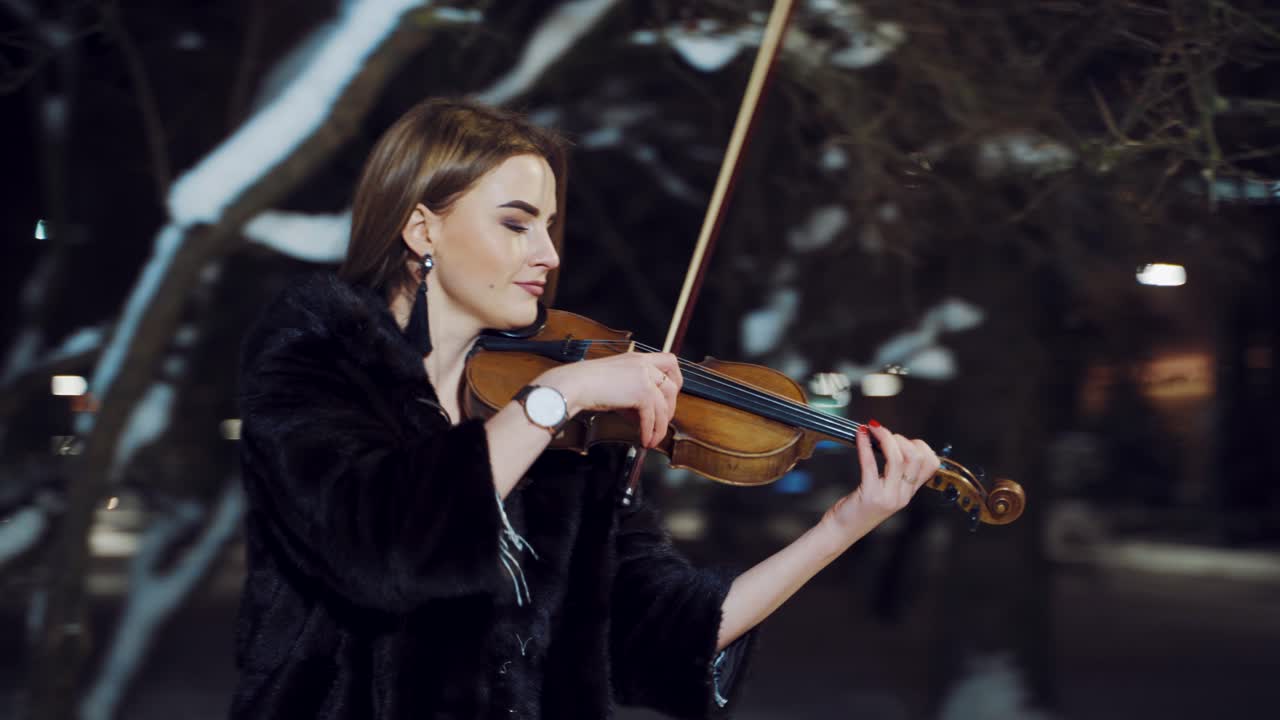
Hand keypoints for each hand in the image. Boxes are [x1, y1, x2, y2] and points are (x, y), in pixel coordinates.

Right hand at [536, 351, 681, 448]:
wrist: (575, 384)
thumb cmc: (586, 384)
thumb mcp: (615, 382)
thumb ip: (631, 392)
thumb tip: (641, 413)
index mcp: (637, 358)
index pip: (670, 361)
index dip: (676, 378)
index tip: (673, 394)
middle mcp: (643, 364)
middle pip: (672, 386)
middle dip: (670, 408)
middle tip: (662, 422)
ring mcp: (644, 377)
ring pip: (663, 406)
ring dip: (661, 426)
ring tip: (653, 439)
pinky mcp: (641, 393)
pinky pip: (652, 416)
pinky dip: (650, 431)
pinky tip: (644, 439)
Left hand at [821, 420, 939, 539]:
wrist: (841, 532)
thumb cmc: (857, 508)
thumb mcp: (884, 491)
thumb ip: (892, 474)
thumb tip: (890, 442)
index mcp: (908, 492)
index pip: (931, 463)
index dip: (919, 445)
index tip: (900, 439)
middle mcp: (903, 495)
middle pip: (916, 457)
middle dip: (900, 438)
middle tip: (882, 434)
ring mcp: (888, 496)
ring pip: (898, 458)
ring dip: (885, 438)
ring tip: (872, 430)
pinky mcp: (870, 495)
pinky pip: (871, 463)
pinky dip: (865, 444)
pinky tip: (860, 434)